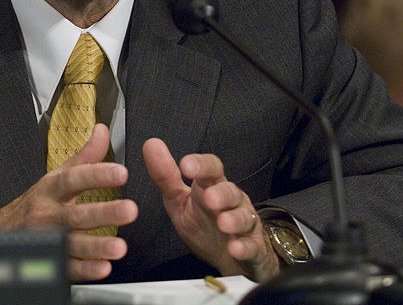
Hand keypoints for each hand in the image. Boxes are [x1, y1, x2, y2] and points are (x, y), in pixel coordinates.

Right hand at [0, 124, 137, 280]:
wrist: (2, 232)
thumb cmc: (36, 203)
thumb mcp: (56, 176)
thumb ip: (84, 157)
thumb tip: (102, 131)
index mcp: (51, 189)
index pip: (74, 179)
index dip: (97, 175)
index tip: (121, 173)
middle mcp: (48, 214)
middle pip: (76, 214)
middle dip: (104, 213)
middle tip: (130, 210)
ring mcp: (48, 239)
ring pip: (72, 243)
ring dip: (96, 246)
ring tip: (119, 246)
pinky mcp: (50, 261)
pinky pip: (68, 267)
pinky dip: (85, 269)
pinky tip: (103, 267)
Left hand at [142, 138, 279, 281]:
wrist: (228, 257)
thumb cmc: (203, 224)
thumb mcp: (179, 201)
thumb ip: (165, 176)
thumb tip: (151, 145)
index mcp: (212, 187)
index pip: (212, 169)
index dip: (201, 165)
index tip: (185, 164)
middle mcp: (231, 202)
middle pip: (230, 191)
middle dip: (221, 193)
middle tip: (209, 198)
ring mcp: (244, 224)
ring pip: (244, 217)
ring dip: (234, 219)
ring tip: (224, 223)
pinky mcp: (251, 247)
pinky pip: (251, 246)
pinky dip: (244, 247)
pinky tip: (236, 248)